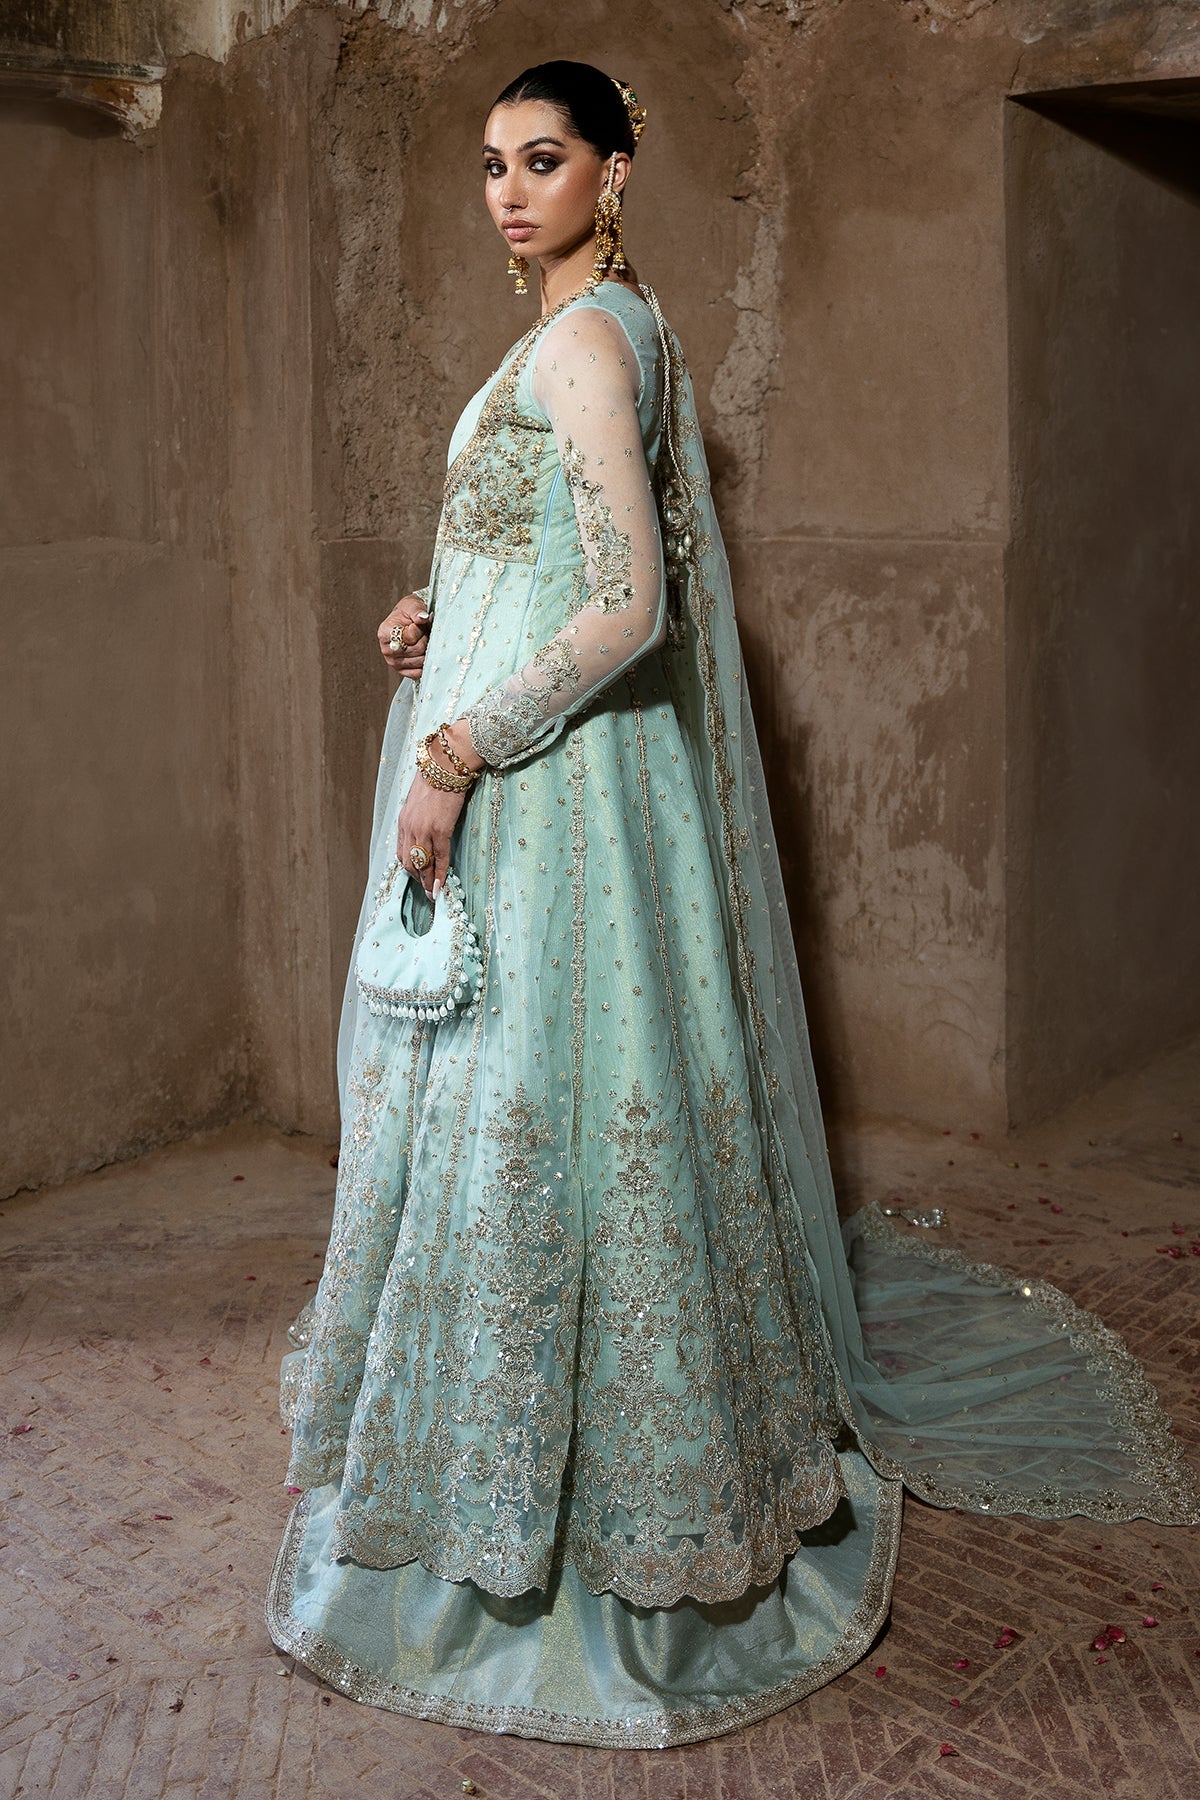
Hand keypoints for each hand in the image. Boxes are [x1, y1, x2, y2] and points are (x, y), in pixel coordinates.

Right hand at [378, 593, 431, 680]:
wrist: (407, 620)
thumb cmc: (408, 612)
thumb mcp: (412, 605)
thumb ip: (417, 611)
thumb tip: (423, 617)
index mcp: (385, 633)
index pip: (409, 637)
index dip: (420, 629)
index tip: (419, 623)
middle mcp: (387, 650)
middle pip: (417, 650)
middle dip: (425, 639)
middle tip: (424, 632)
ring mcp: (393, 662)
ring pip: (420, 661)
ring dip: (427, 650)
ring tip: (423, 641)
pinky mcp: (402, 671)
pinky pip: (418, 673)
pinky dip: (425, 664)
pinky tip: (424, 653)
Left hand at [396, 774, 466, 898]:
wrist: (444, 767)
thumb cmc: (435, 779)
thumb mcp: (418, 800)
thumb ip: (419, 816)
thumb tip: (426, 827)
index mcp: (403, 821)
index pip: (401, 852)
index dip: (410, 868)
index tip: (418, 876)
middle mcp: (409, 828)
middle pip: (408, 862)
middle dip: (417, 879)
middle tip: (427, 890)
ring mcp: (423, 831)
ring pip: (422, 864)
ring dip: (427, 882)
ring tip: (433, 893)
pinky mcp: (439, 831)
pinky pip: (440, 858)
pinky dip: (440, 874)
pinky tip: (442, 885)